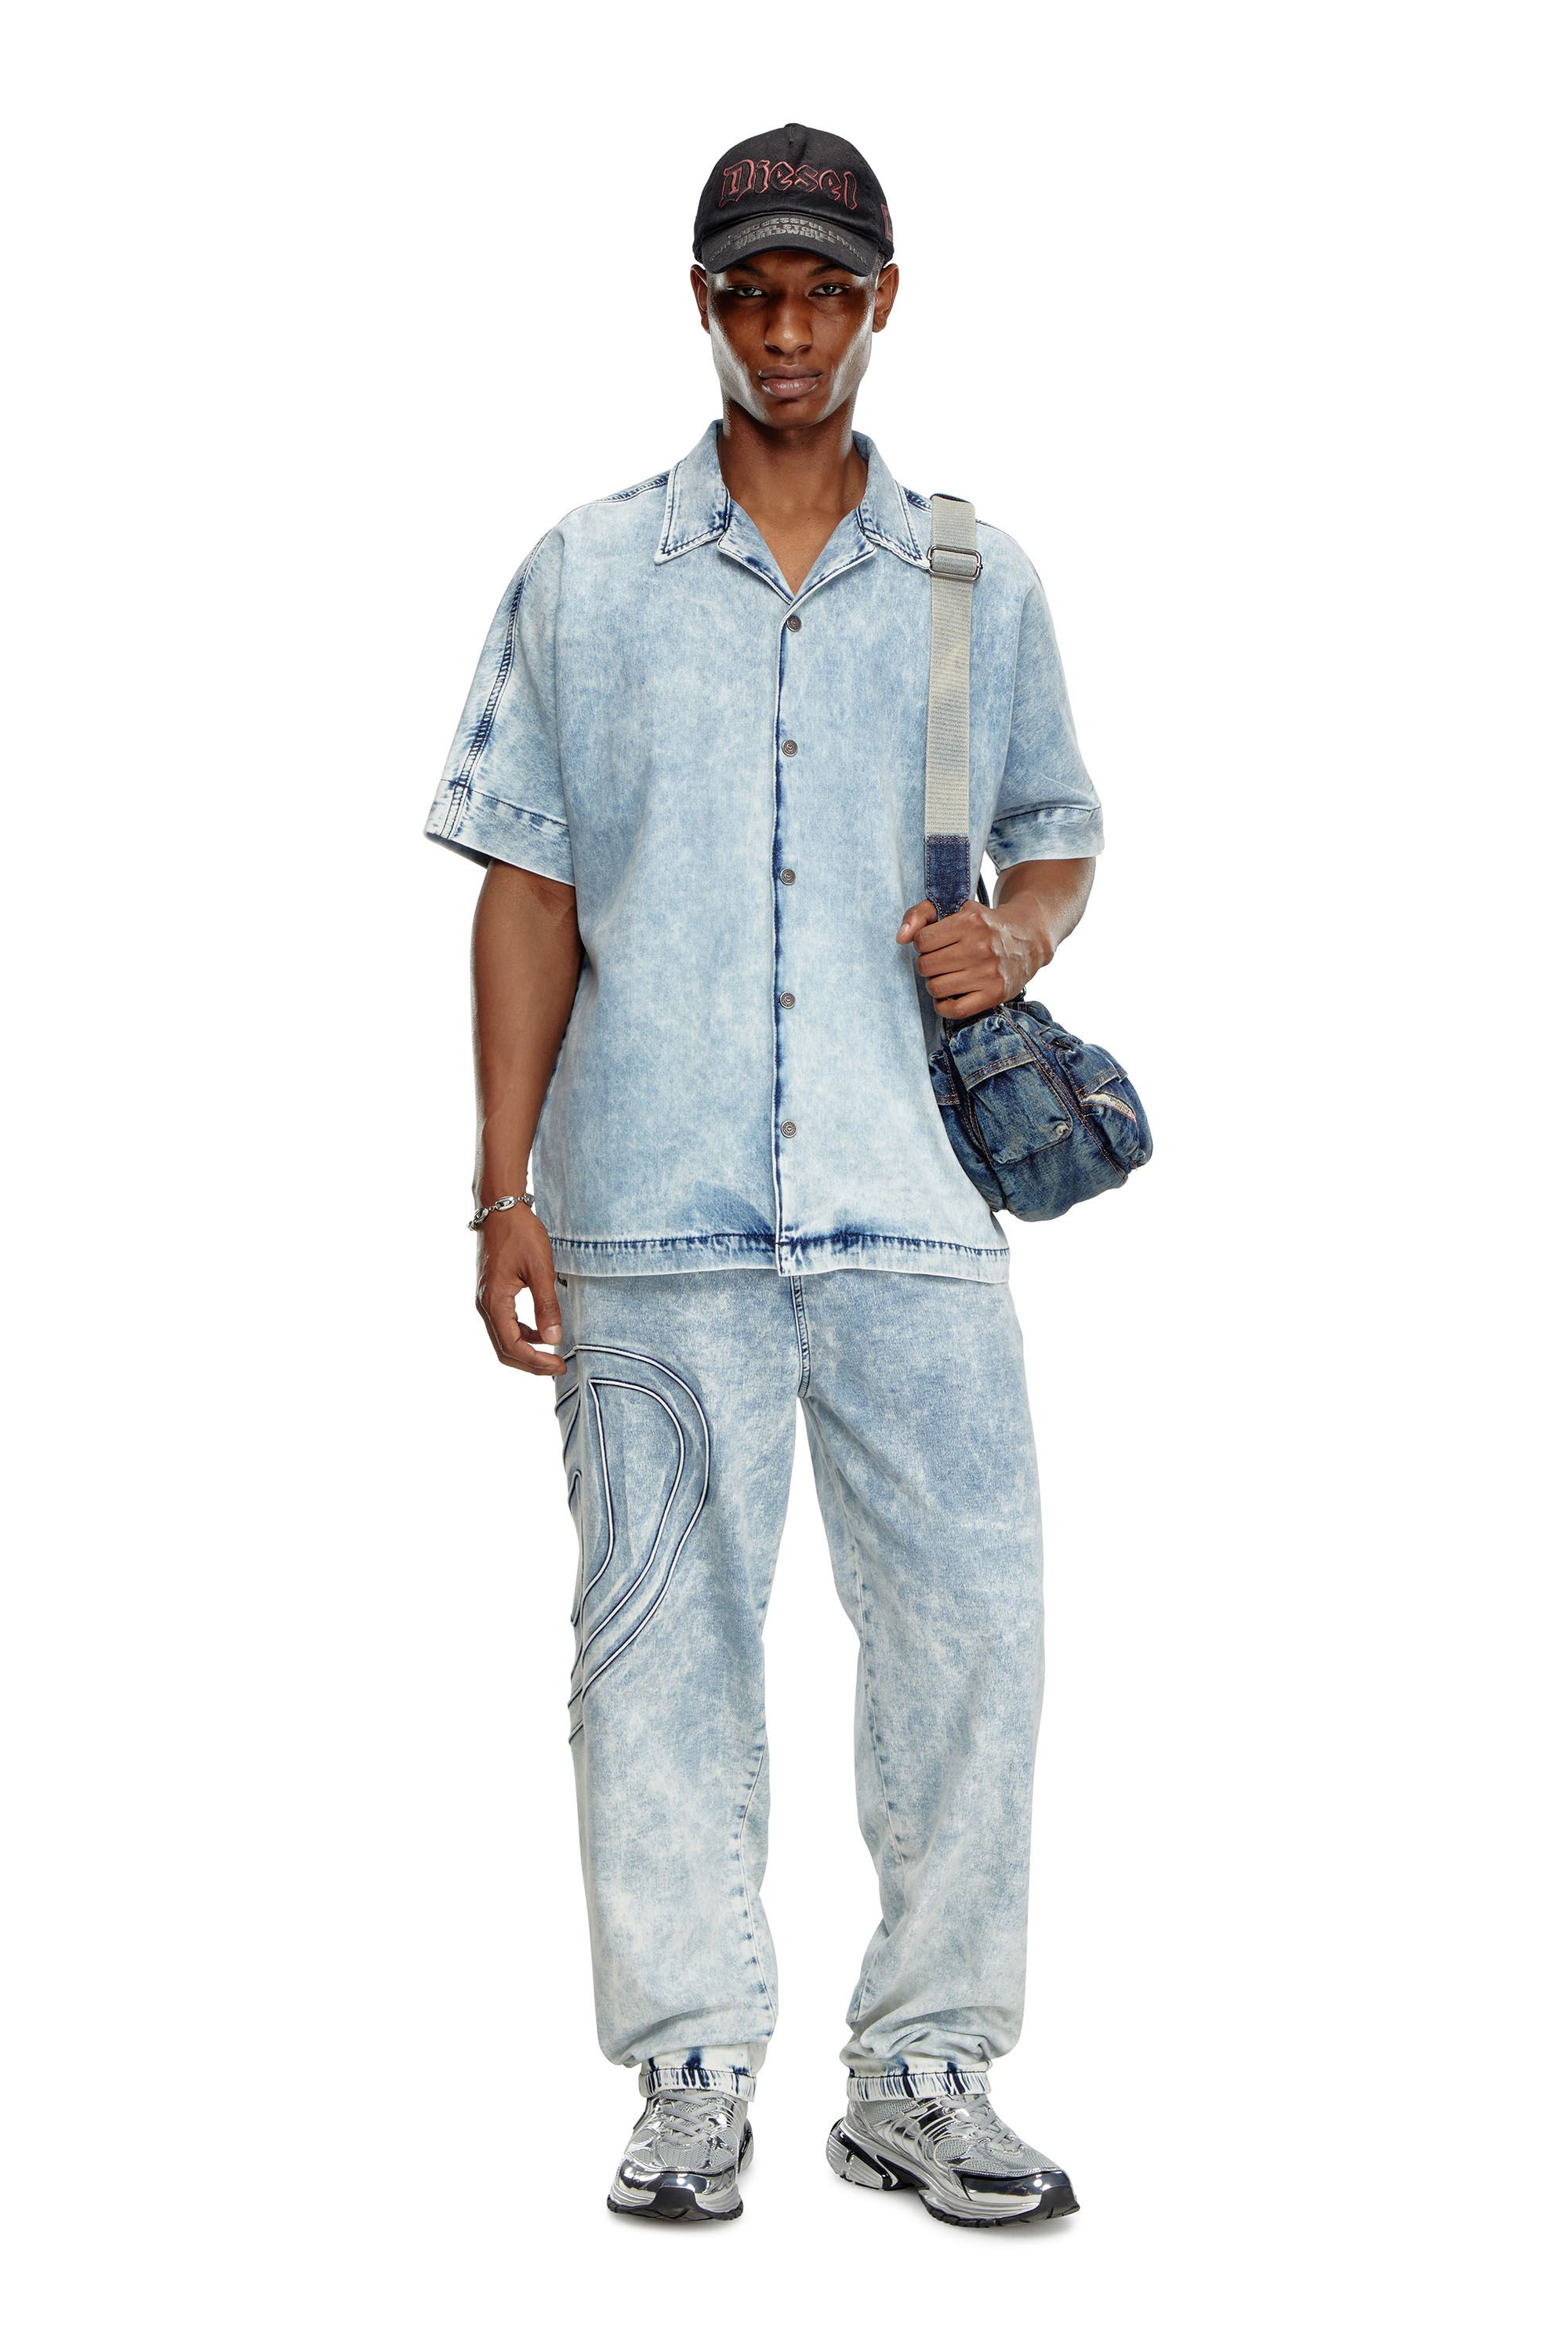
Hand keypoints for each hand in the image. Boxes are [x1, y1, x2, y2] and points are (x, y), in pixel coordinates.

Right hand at [475, 1204, 563, 1375]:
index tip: (559, 1365)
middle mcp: (485, 1305)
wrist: (500, 1208)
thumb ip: (546, 1304)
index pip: (512, 1345)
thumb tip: (553, 1339)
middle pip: (504, 1348)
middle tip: (557, 1367)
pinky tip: (541, 1332)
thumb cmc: (520, 1233)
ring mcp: (486, 1299)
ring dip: (526, 1350)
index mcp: (495, 1301)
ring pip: (503, 1338)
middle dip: (531, 1363)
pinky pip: (504, 1324)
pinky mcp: (492, 1293)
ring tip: (552, 1354)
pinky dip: (522, 1335)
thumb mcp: (540, 1268)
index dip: (536, 1362)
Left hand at [896, 896, 1045, 1020]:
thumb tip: (901, 938)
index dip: (923, 943)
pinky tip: (947, 995)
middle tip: (941, 960)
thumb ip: (921, 914)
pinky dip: (943, 1006)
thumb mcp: (957, 908)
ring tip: (946, 975)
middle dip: (928, 963)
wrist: (1028, 939)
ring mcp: (988, 973)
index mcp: (970, 922)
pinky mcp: (994, 994)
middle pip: (926, 966)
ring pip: (936, 988)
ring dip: (935, 983)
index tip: (935, 943)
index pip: (922, 941)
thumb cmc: (984, 924)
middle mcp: (980, 948)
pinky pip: (955, 1010)